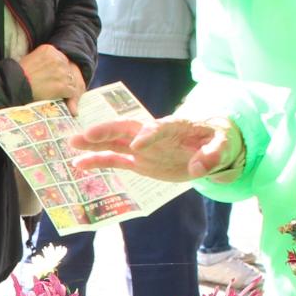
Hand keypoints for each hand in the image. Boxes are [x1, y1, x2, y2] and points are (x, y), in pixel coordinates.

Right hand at [19, 44, 85, 105]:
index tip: (53, 75)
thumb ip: (44, 59)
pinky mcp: (62, 85)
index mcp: (50, 50)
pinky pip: (71, 91)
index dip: (59, 68)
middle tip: (54, 84)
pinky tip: (59, 97)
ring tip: (56, 92)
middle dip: (63, 77)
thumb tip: (50, 66)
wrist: (15, 85)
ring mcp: (61, 72)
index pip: (62, 58)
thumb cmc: (18, 74)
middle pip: (68, 68)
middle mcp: (58, 59)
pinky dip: (67, 95)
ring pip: (71, 80)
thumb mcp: (31, 58)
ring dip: (66, 87)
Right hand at [72, 115, 235, 180]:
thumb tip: (197, 168)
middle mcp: (154, 134)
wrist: (214, 145)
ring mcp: (143, 148)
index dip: (148, 135)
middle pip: (127, 129)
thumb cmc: (220, 139)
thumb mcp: (224, 145)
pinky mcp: (139, 160)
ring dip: (94, 143)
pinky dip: (97, 161)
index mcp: (175, 126)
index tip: (137, 145)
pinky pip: (115, 159)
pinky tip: (78, 165)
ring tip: (72, 145)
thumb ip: (212, 156)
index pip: (159, 128)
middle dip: (107, 132)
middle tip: (86, 135)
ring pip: (114, 142)